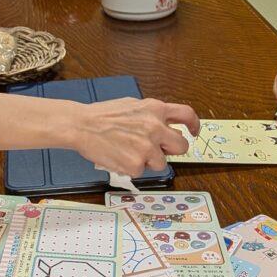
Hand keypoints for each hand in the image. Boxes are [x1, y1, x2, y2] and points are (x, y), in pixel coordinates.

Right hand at [72, 98, 199, 176]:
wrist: (82, 126)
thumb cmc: (102, 115)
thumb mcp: (132, 105)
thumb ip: (151, 115)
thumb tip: (164, 125)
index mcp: (155, 109)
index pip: (187, 114)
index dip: (194, 125)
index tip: (193, 132)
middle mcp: (155, 127)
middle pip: (181, 146)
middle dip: (171, 150)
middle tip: (158, 150)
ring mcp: (147, 147)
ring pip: (161, 163)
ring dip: (149, 161)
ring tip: (128, 151)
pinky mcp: (136, 164)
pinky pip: (142, 171)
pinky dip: (132, 168)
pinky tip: (119, 157)